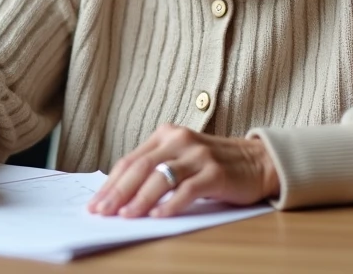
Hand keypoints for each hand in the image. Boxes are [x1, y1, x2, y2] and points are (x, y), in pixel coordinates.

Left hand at [88, 124, 278, 217]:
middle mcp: (179, 140)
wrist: (257, 161)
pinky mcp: (215, 172)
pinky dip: (171, 204)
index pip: (130, 160)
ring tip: (126, 216)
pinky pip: (188, 190)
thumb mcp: (180, 159)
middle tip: (102, 212)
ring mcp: (198, 155)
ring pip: (161, 178)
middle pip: (140, 167)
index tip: (95, 203)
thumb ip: (155, 169)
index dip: (110, 183)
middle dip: (118, 192)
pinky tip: (158, 215)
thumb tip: (119, 196)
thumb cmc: (212, 164)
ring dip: (139, 199)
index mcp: (166, 135)